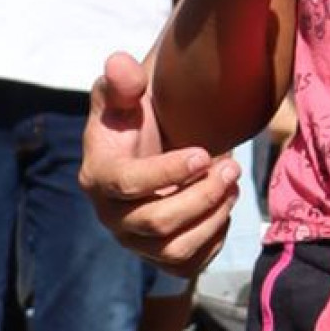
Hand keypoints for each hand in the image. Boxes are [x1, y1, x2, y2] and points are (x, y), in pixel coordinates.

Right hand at [78, 51, 240, 269]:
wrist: (152, 149)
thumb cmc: (135, 118)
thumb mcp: (125, 94)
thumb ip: (121, 79)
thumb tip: (121, 65)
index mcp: (96, 175)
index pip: (127, 184)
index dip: (167, 172)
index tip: (203, 152)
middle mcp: (110, 216)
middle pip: (156, 223)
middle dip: (201, 196)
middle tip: (232, 167)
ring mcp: (134, 242)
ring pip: (175, 249)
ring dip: (212, 218)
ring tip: (233, 185)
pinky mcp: (158, 258)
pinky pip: (188, 265)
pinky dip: (213, 240)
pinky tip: (225, 207)